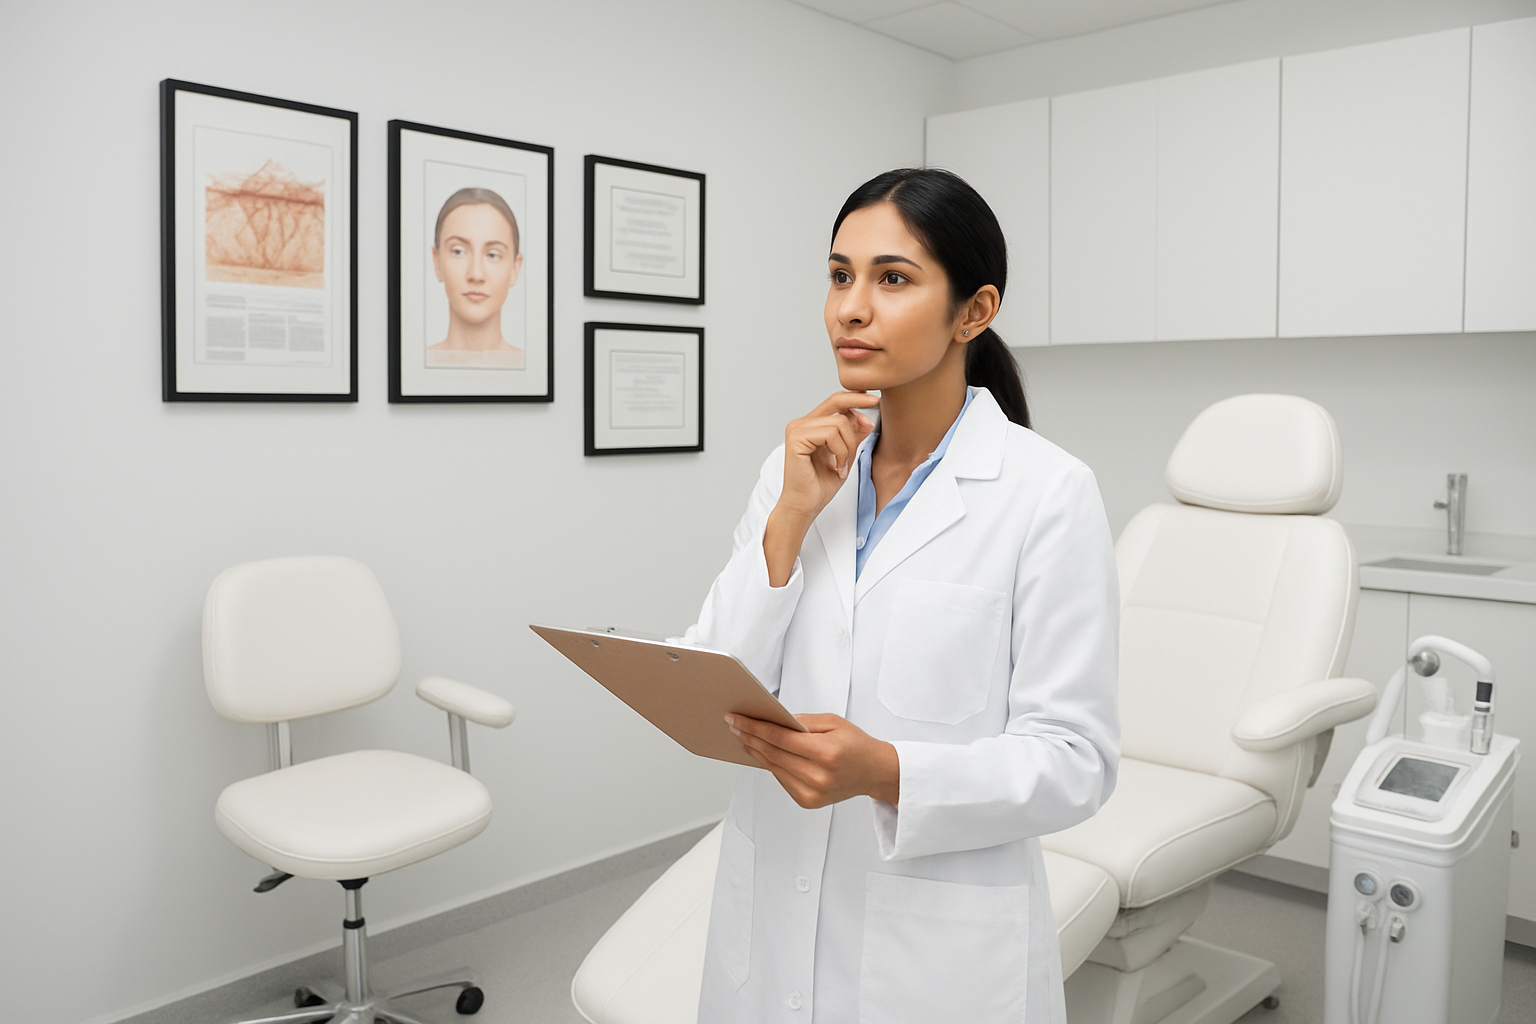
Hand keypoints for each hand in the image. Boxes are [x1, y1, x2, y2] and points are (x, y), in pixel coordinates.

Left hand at [726, 712, 898, 807]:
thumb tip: (773, 720)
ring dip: (755, 751)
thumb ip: (802, 721)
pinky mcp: (808, 801)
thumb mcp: (833, 722)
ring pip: (773, 768)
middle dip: (749, 737)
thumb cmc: (856, 744)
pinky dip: (769, 764)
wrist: (874, 772)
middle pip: (772, 754)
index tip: (736, 718)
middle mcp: (818, 776)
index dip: (754, 727)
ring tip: (742, 736)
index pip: (780, 739)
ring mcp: (812, 792)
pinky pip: (781, 779)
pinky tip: (761, 752)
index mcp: (826, 753)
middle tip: (733, 724)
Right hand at [777, 392, 879, 521]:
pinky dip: (840, 451)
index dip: (856, 397)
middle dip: (859, 410)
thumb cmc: (820, 485)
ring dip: (849, 446)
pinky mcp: (796, 439)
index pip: (835, 401)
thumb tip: (867, 417)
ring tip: (843, 465)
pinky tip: (837, 467)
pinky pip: (830, 434)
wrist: (806, 506)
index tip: (875, 400)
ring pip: (838, 422)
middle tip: (871, 425)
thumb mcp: (845, 455)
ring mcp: (796, 430)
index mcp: (810, 424)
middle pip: (837, 403)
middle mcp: (801, 423)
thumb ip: (853, 435)